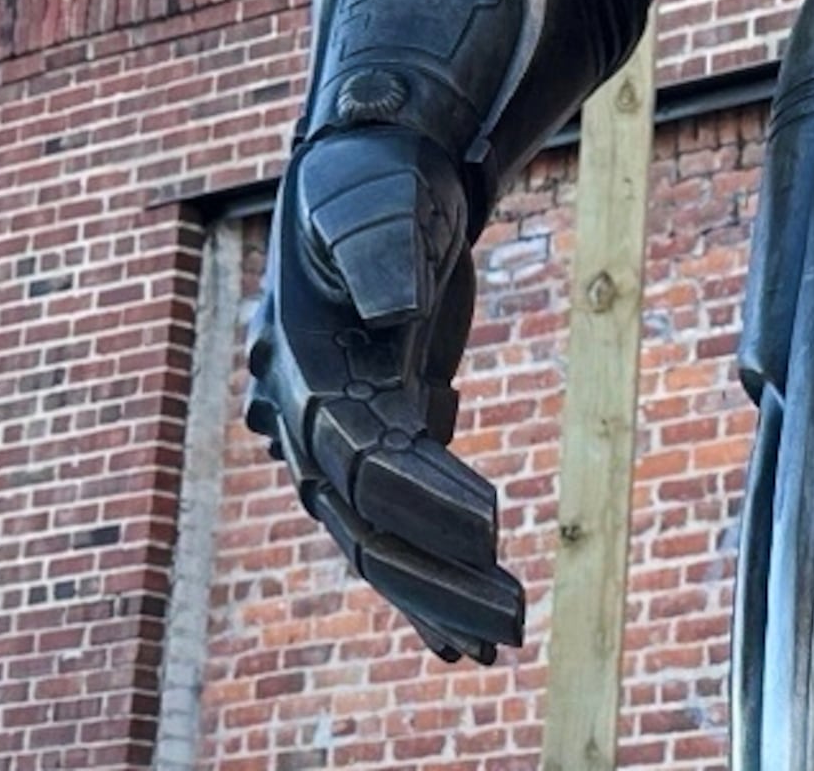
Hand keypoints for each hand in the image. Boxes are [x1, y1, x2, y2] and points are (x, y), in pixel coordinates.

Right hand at [245, 122, 527, 661]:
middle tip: (508, 625)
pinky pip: (398, 519)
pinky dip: (429, 571)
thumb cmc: (374, 181)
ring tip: (495, 646)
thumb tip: (395, 310)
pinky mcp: (384, 430)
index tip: (493, 526)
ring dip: (434, 593)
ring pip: (379, 537)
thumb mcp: (374, 204)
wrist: (372, 168)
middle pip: (367, 522)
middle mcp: (309, 419)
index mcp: (305, 372)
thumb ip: (381, 251)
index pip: (361, 459)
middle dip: (433, 578)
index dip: (422, 498)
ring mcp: (341, 432)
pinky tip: (461, 632)